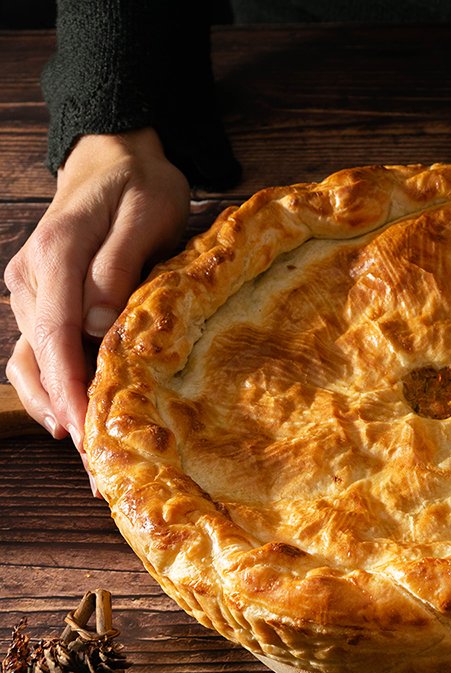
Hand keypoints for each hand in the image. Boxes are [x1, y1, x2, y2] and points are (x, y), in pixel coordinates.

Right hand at [4, 128, 189, 450]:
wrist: (114, 157)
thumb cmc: (139, 184)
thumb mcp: (145, 211)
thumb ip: (118, 264)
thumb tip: (96, 321)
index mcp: (57, 252)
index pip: (56, 332)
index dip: (70, 385)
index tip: (86, 427)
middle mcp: (31, 274)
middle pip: (38, 353)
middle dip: (64, 409)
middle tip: (95, 461)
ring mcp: (29, 286)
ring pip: (28, 356)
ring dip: (52, 403)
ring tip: (82, 447)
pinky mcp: (39, 294)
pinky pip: (36, 346)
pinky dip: (48, 382)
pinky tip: (66, 413)